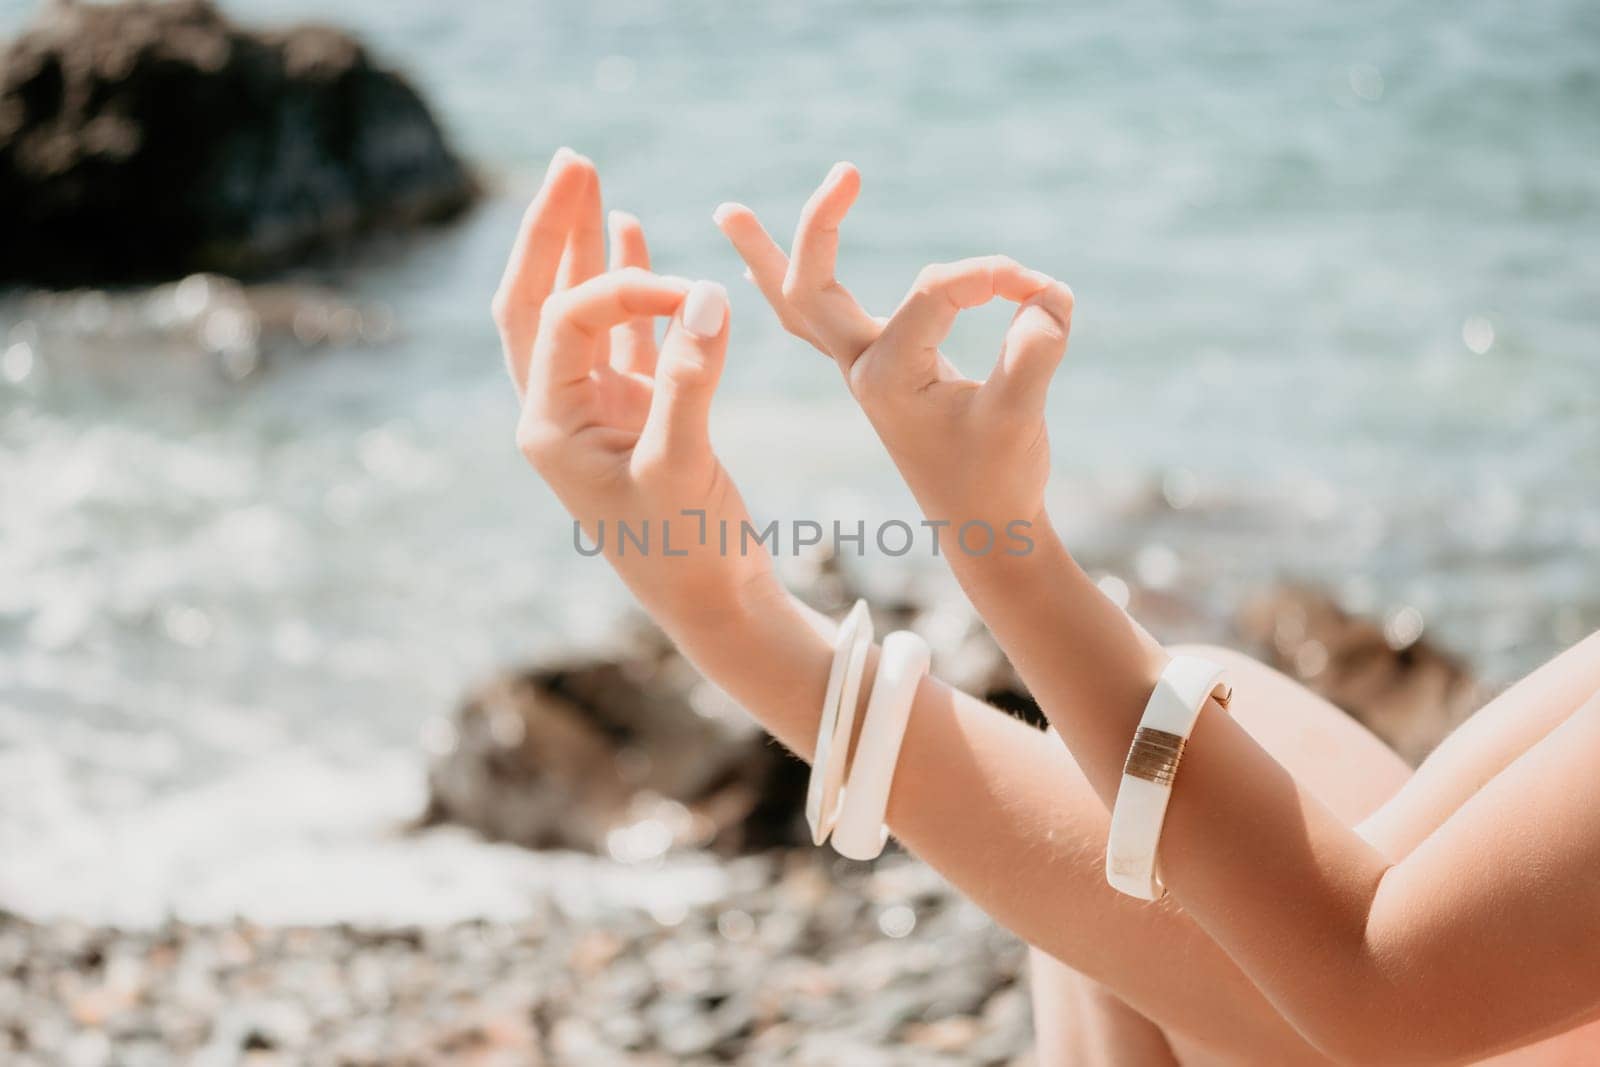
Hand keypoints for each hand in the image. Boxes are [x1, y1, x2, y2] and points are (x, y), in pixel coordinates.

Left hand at [494, 149, 780, 636]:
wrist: (713, 603)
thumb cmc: (689, 549)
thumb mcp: (684, 466)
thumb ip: (690, 380)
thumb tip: (706, 296)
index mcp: (549, 426)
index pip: (569, 323)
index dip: (625, 290)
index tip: (691, 294)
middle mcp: (560, 412)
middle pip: (537, 301)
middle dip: (552, 231)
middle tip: (571, 161)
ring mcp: (597, 410)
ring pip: (578, 312)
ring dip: (584, 248)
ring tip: (588, 179)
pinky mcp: (636, 414)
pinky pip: (622, 336)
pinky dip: (629, 287)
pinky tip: (635, 233)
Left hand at [715, 163, 1074, 557]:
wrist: (986, 530)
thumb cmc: (1000, 479)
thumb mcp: (1022, 416)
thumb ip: (1034, 352)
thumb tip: (1048, 297)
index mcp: (887, 375)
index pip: (938, 290)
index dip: (998, 279)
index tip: (1048, 294)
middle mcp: (863, 368)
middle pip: (813, 286)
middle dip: (819, 226)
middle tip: (844, 171)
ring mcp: (865, 370)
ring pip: (799, 303)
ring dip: (763, 258)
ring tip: (725, 212)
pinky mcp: (881, 373)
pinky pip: (818, 322)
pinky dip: (791, 290)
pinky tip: (761, 273)